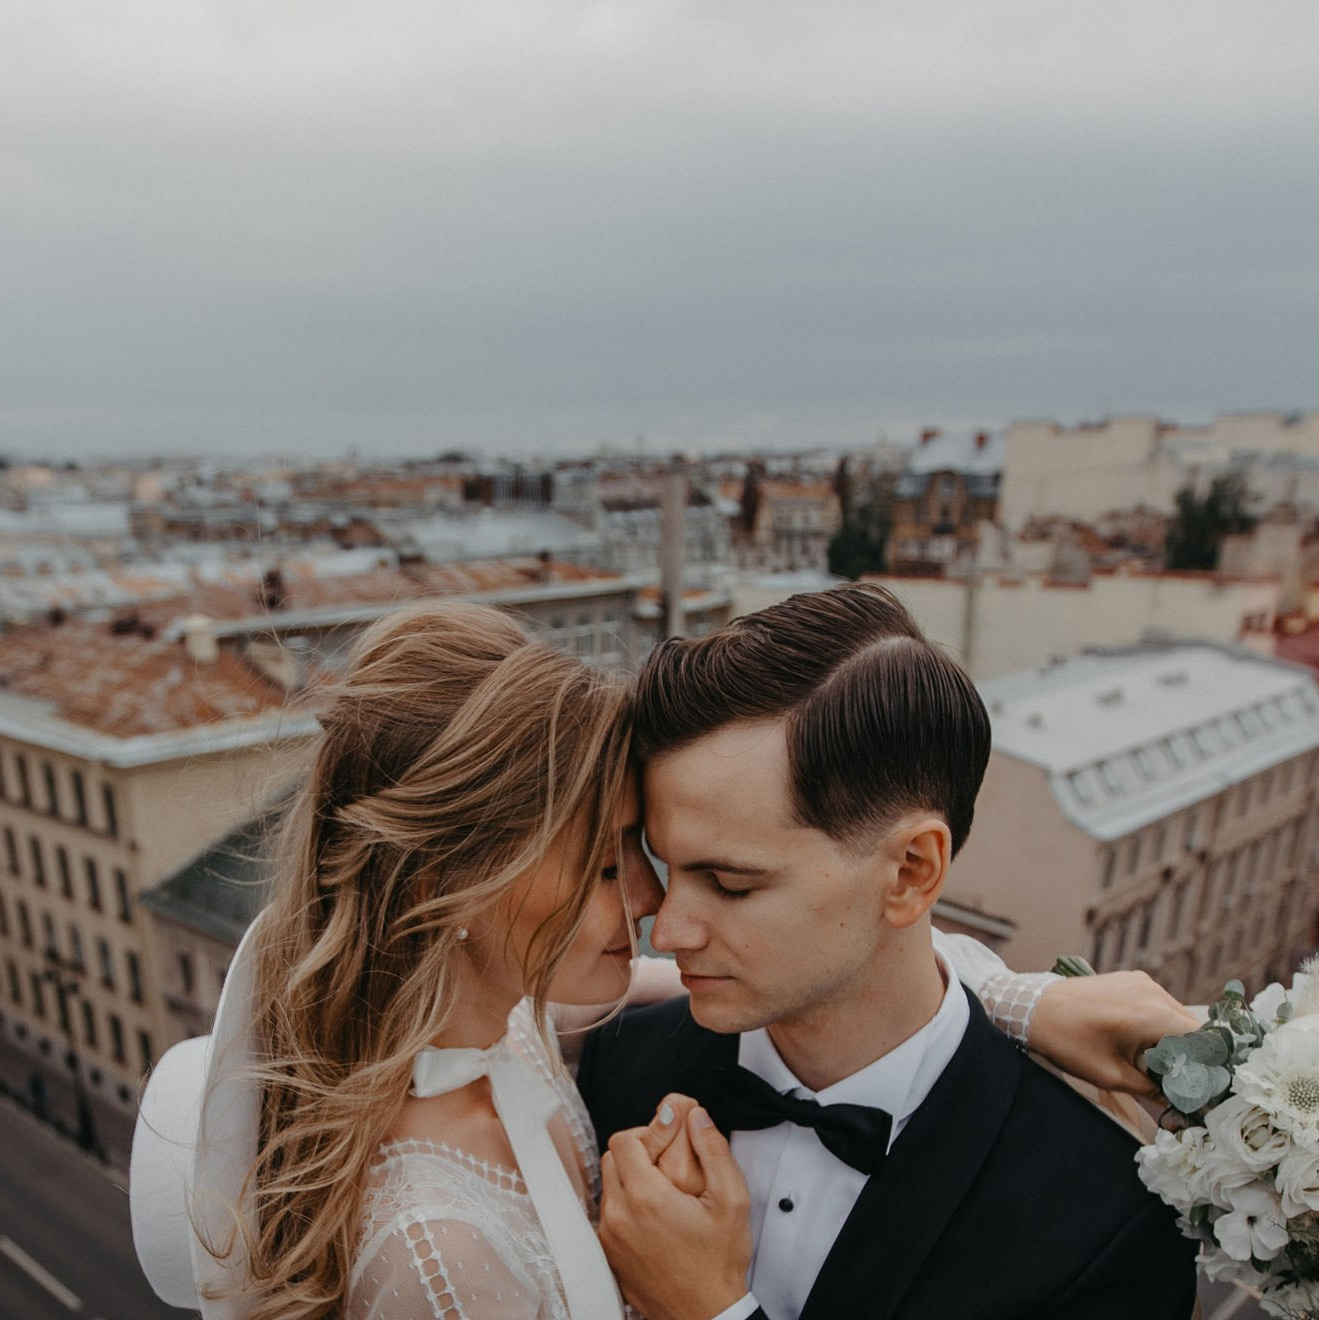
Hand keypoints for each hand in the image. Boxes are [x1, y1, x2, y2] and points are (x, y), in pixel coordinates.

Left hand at [599, 1106, 751, 1319]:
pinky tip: (655, 1211)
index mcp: (646, 1198)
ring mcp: (610, 1237)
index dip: (650, 1130)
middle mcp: (619, 1216)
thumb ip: (714, 1150)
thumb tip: (697, 1116)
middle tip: (668, 1158)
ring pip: (609, 1183)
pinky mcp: (609, 1253)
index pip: (625, 1139)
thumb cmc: (718, 1264)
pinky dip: (626, 1201)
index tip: (671, 1133)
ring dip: (631, 1174)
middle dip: (639, 1149)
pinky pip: (609, 1210)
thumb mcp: (732, 1200)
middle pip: (613, 1157)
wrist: (704, 1315)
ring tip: (664, 1185)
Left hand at [1031, 970, 1200, 1097]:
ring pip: (1176, 1016)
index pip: (1206, 1040)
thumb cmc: (1068, 1042)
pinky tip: (1142, 1044)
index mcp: (1154, 1015)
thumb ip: (1153, 1089)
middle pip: (1194, 1028)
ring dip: (1175, 1040)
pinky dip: (1159, 1025)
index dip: (1211, 1066)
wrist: (1032, 1007)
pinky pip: (1158, 1005)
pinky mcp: (1130, 979)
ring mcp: (1142, 982)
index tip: (1206, 1088)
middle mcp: (1154, 992)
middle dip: (1193, 1056)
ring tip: (1158, 1066)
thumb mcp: (1112, 1075)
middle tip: (1181, 1083)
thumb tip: (1181, 1102)